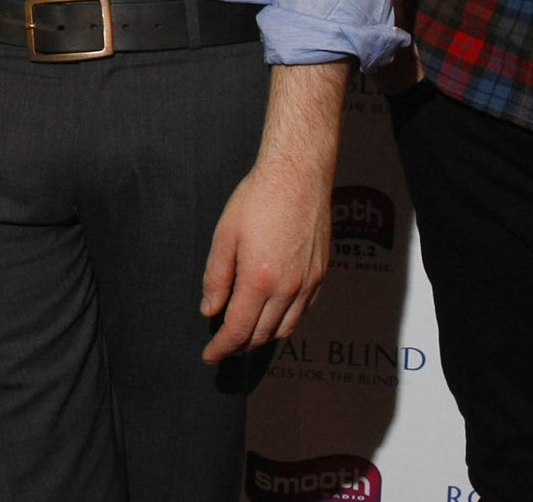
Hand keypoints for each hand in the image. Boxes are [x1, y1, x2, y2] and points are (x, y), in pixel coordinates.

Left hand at [198, 159, 329, 363]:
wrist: (298, 175)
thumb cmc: (258, 199)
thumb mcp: (225, 235)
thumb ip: (216, 278)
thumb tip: (210, 309)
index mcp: (259, 280)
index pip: (238, 330)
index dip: (222, 348)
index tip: (210, 356)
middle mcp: (288, 288)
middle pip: (262, 334)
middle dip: (240, 345)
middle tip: (224, 346)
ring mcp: (309, 283)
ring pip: (286, 328)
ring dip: (264, 337)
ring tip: (246, 334)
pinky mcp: (322, 274)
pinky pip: (303, 311)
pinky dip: (286, 321)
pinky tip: (274, 313)